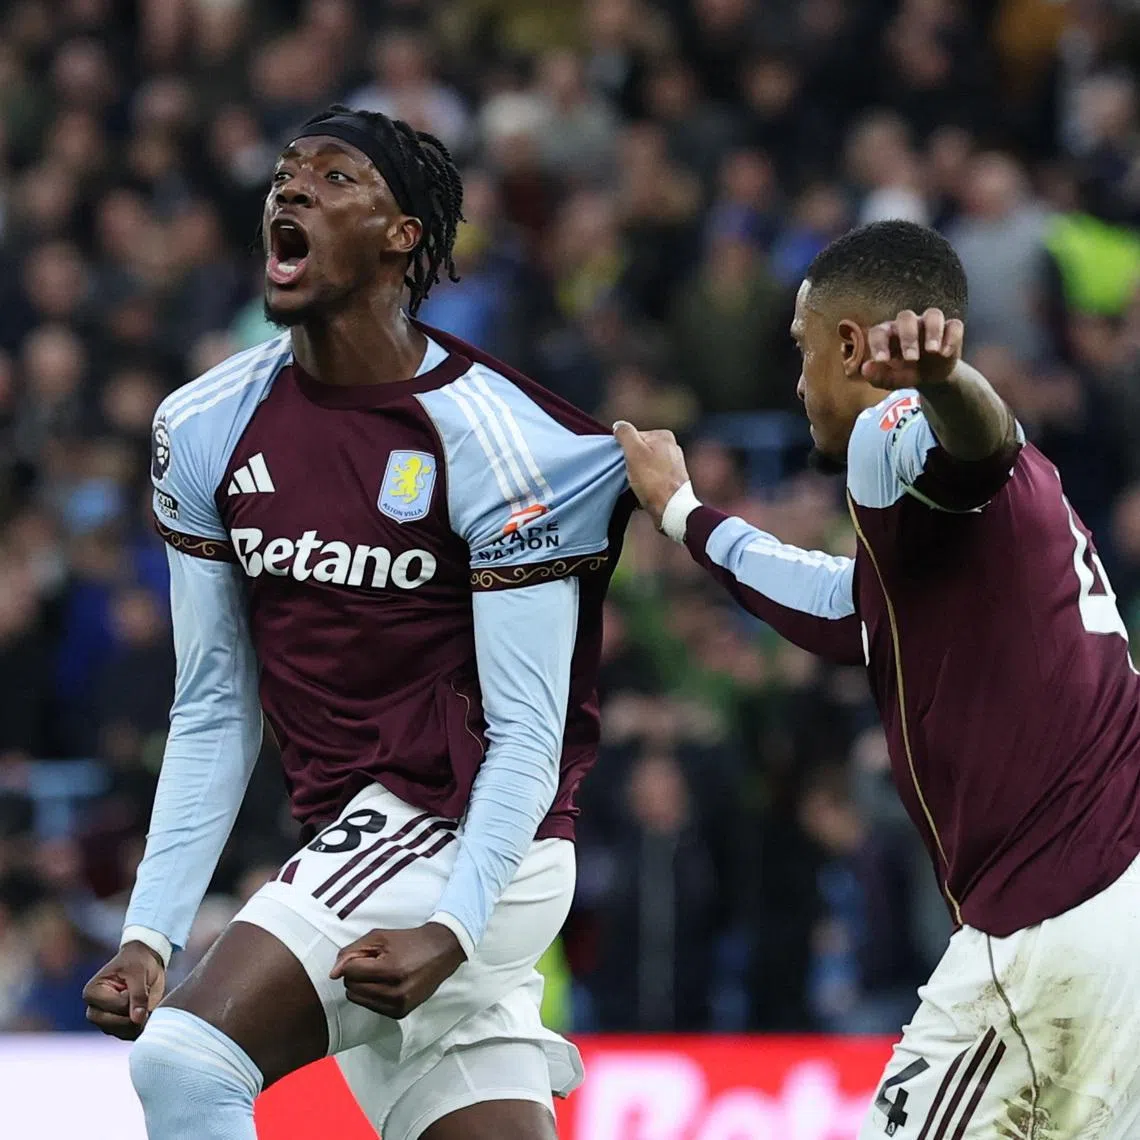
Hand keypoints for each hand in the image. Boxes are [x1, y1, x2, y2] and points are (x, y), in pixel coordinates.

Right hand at [83, 941, 165, 1039]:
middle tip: (144, 997)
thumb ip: (138, 995)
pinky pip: (127, 1035)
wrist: (143, 961)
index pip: (117, 1006)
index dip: (133, 999)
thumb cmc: (137, 963)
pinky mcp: (115, 1026)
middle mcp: (94, 1010)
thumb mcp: (139, 973)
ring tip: (145, 1003)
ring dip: (138, 1022)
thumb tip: (137, 1019)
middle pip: (113, 1024)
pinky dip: (140, 1028)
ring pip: (121, 1032)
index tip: (137, 984)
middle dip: (134, 1014)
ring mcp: (104, 1020)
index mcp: (92, 993)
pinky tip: (146, 1013)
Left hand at [330, 923, 465, 1018]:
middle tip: (375, 962)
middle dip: (356, 974)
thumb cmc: (408, 941)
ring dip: (362, 985)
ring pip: (358, 999)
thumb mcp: (379, 937)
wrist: (440, 951)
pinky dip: (372, 995)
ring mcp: (399, 1006)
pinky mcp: (401, 1014)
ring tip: (380, 973)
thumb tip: (333, 974)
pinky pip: (370, 1007)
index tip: (367, 954)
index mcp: (391, 970)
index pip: (350, 973)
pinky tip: (386, 983)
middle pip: (351, 988)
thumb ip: (351, 951)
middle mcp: (396, 992)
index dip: (353, 960)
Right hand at [613, 421, 689, 528]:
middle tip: (630, 474)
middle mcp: (672, 447)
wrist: (672, 509)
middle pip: (640, 451)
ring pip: (645, 465)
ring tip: (638, 484)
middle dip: (632, 462)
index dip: (625, 450)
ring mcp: (674, 465)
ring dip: (638, 475)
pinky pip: (652, 478)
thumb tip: (619, 425)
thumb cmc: (654, 482)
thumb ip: (625, 434)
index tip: (625, 462)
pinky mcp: (673, 480)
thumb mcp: (634, 452)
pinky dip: (646, 484)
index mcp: (664, 436)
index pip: (634, 437)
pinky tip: (645, 491)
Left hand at [861, 308, 964, 390]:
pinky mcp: (950, 331)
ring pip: (933, 314)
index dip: (879, 344)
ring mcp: (930, 325)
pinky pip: (954, 325)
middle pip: (906, 317)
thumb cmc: (904, 373)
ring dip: (933, 331)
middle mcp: (909, 325)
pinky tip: (945, 354)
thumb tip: (866, 368)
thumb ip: (877, 376)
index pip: (879, 331)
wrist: (930, 377)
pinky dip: (951, 337)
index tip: (883, 360)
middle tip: (911, 359)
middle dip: (908, 337)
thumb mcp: (890, 379)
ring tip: (931, 351)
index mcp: (889, 334)